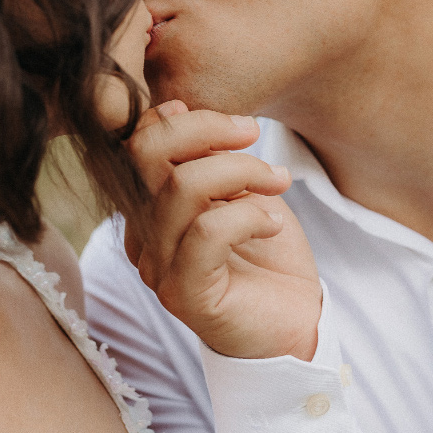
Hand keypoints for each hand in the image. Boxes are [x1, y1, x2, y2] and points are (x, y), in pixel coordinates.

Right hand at [124, 101, 321, 360]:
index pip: (136, 142)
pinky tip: (271, 223)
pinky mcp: (185, 295)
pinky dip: (248, 214)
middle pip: (144, 154)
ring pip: (181, 189)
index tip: (237, 125)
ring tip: (277, 183)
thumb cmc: (266, 256)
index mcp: (146, 207)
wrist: (296, 324)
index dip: (182, 119)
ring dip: (241, 171)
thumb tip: (175, 109)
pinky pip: (207, 233)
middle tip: (254, 134)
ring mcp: (158, 267)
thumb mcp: (238, 190)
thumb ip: (205, 157)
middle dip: (206, 130)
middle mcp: (141, 236)